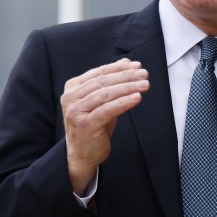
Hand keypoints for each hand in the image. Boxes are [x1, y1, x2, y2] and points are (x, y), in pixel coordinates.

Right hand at [61, 58, 148, 194]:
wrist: (82, 153)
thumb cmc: (94, 125)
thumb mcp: (103, 101)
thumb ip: (112, 83)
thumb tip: (126, 62)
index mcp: (73, 88)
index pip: (99, 73)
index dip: (119, 68)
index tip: (138, 65)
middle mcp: (71, 98)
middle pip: (103, 82)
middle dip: (126, 76)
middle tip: (144, 74)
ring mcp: (76, 111)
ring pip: (105, 94)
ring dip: (128, 87)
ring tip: (145, 85)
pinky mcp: (85, 124)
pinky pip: (107, 110)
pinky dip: (123, 102)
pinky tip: (137, 98)